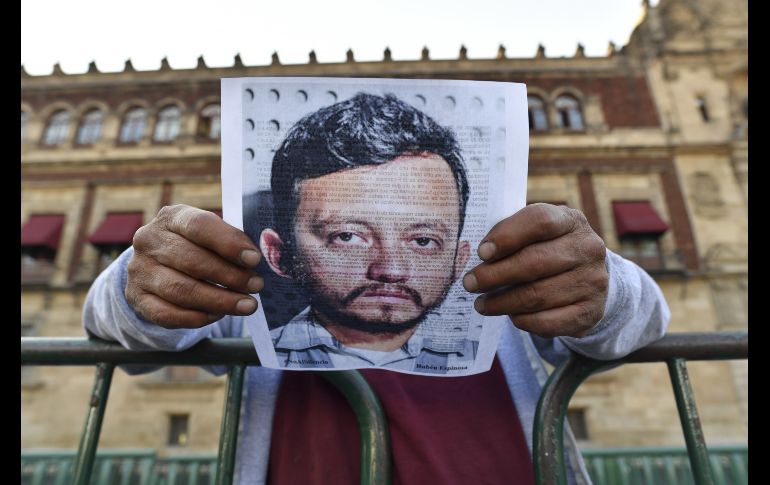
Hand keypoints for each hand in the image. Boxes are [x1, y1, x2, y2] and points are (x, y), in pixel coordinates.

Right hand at [126, 205, 263, 328]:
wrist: (155, 265)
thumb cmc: (195, 246)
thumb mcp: (208, 234)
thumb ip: (230, 241)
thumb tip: (255, 260)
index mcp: (170, 217)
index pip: (199, 225)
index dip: (228, 243)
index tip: (254, 259)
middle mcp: (149, 241)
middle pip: (193, 261)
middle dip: (230, 276)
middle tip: (256, 285)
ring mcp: (139, 270)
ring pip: (182, 290)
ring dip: (220, 300)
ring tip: (247, 305)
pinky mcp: (137, 298)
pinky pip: (168, 314)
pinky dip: (197, 317)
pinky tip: (218, 315)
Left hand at [462, 203, 607, 337]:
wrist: (586, 277)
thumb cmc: (547, 249)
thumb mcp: (534, 233)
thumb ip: (510, 236)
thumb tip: (482, 257)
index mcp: (570, 221)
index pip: (539, 220)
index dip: (507, 236)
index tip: (482, 253)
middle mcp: (588, 248)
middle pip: (534, 262)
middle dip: (495, 275)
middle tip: (470, 284)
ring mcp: (593, 281)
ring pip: (537, 295)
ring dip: (502, 302)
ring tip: (482, 304)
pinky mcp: (590, 312)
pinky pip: (549, 321)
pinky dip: (524, 320)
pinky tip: (510, 316)